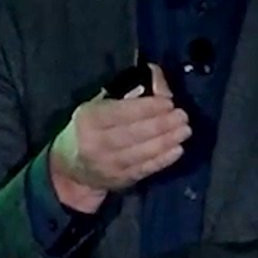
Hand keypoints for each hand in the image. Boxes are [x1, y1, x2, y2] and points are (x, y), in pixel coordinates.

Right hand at [49, 64, 189, 210]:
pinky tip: (177, 149)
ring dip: (167, 141)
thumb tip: (158, 77)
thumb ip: (129, 91)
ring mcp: (108, 165)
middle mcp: (96, 143)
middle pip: (134, 133)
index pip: (122, 113)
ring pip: (142, 152)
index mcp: (89, 119)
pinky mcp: (120, 180)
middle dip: (162, 124)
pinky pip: (145, 169)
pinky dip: (163, 160)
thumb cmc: (89, 128)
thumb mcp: (100, 104)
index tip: (169, 103)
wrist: (72, 169)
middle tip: (182, 116)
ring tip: (185, 130)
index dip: (147, 108)